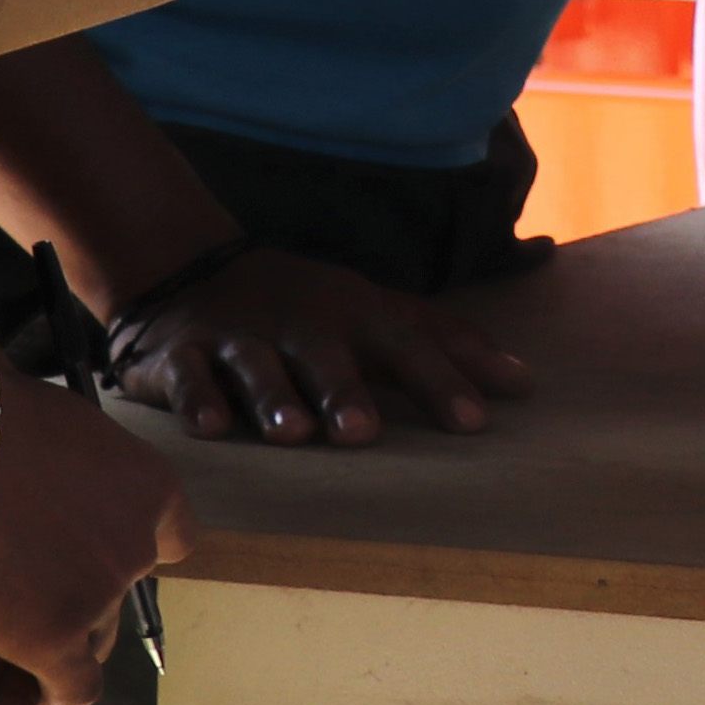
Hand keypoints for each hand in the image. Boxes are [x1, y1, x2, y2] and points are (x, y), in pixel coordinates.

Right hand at [0, 369, 190, 704]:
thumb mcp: (70, 431)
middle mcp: (140, 546)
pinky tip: (40, 690)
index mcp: (155, 490)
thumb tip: (58, 485)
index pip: (171, 541)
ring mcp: (101, 594)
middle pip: (122, 590)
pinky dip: (60, 690)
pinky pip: (75, 684)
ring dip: (64, 630)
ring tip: (18, 624)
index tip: (95, 553)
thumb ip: (85, 473)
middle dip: (86, 589)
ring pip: (94, 634)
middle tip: (35, 585)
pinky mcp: (55, 634)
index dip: (132, 549)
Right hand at [111, 247, 535, 445]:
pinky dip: (196, 399)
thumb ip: (448, 348)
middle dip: (344, 391)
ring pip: (257, 366)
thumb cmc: (312, 311)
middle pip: (326, 355)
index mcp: (355, 315)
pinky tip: (210, 427)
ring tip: (293, 433)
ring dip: (273, 398)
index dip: (440, 381)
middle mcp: (301, 325)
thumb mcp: (380, 315)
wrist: (195, 272)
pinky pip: (187, 376)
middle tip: (362, 433)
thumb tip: (525, 382)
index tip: (475, 422)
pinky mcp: (179, 357)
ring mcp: (239, 338)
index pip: (406, 346)